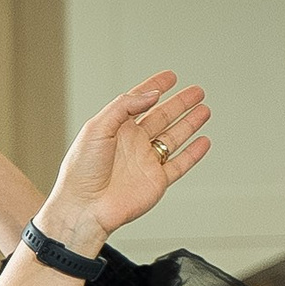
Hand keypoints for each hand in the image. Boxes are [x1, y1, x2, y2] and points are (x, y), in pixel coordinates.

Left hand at [34, 75, 211, 252]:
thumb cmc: (81, 171)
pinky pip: (180, 164)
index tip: (170, 77)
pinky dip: (193, 153)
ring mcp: (145, 162)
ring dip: (189, 123)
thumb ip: (124, 107)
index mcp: (116, 128)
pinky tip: (202, 141)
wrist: (84, 208)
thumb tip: (151, 94)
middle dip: (180, 103)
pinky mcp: (156, 181)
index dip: (155, 86)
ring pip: (174, 138)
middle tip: (196, 91)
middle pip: (162, 117)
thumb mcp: (97, 128)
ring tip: (204, 109)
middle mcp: (132, 143)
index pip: (139, 101)